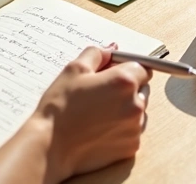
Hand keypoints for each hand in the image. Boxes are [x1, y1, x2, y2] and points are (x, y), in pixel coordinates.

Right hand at [35, 44, 152, 180]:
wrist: (52, 145)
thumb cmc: (60, 106)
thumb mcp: (73, 70)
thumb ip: (97, 54)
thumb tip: (111, 49)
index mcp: (124, 81)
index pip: (142, 68)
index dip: (126, 68)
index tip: (112, 74)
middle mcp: (135, 104)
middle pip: (142, 89)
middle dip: (127, 89)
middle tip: (100, 94)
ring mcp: (135, 128)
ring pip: (139, 112)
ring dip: (126, 109)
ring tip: (98, 113)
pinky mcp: (132, 147)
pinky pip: (133, 131)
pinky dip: (122, 128)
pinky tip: (100, 128)